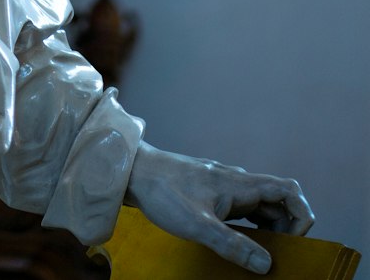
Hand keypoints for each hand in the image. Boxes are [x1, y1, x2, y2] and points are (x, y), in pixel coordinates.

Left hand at [126, 141, 313, 273]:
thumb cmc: (164, 193)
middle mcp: (236, 182)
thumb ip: (233, 244)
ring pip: (259, 206)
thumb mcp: (198, 225)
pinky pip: (242, 209)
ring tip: (260, 255)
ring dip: (268, 229)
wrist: (134, 172)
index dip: (302, 213)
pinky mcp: (211, 193)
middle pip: (277, 201)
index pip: (288, 190)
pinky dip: (249, 226)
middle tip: (278, 257)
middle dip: (286, 228)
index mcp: (240, 184)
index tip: (297, 240)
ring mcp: (224, 186)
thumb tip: (266, 264)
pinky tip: (238, 243)